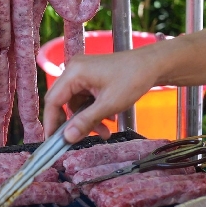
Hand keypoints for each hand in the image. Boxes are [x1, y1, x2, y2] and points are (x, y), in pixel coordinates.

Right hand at [42, 48, 158, 142]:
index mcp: (74, 72)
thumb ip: (86, 122)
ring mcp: (83, 73)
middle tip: (77, 139)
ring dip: (88, 119)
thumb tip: (67, 138)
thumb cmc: (132, 79)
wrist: (153, 65)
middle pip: (63, 102)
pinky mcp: (92, 77)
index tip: (53, 141)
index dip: (52, 122)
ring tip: (105, 132)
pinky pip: (86, 99)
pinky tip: (109, 119)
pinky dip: (95, 111)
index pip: (53, 100)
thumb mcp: (108, 105)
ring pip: (77, 104)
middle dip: (74, 123)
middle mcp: (75, 70)